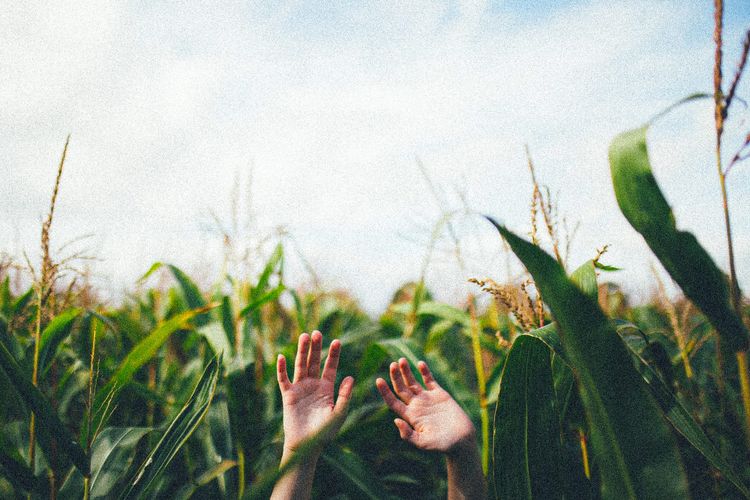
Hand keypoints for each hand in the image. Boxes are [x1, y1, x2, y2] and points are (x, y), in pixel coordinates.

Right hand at [276, 331, 353, 453]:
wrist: (306, 445)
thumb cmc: (324, 433)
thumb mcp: (338, 414)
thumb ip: (344, 396)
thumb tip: (350, 377)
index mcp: (327, 388)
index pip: (330, 367)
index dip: (333, 355)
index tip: (336, 341)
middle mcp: (313, 385)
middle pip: (314, 362)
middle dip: (316, 348)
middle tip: (317, 332)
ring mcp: (300, 389)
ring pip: (300, 366)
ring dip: (302, 351)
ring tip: (304, 336)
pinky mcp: (288, 395)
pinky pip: (284, 379)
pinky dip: (282, 368)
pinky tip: (282, 356)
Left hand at [376, 358, 474, 454]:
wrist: (462, 440)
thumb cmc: (443, 445)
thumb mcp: (423, 443)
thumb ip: (408, 435)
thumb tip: (396, 420)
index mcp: (410, 417)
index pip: (393, 402)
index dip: (385, 392)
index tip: (378, 380)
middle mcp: (416, 406)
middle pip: (401, 389)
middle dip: (396, 377)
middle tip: (392, 364)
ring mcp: (428, 399)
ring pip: (413, 382)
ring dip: (406, 371)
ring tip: (401, 360)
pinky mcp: (440, 395)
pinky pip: (429, 380)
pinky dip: (425, 372)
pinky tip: (419, 363)